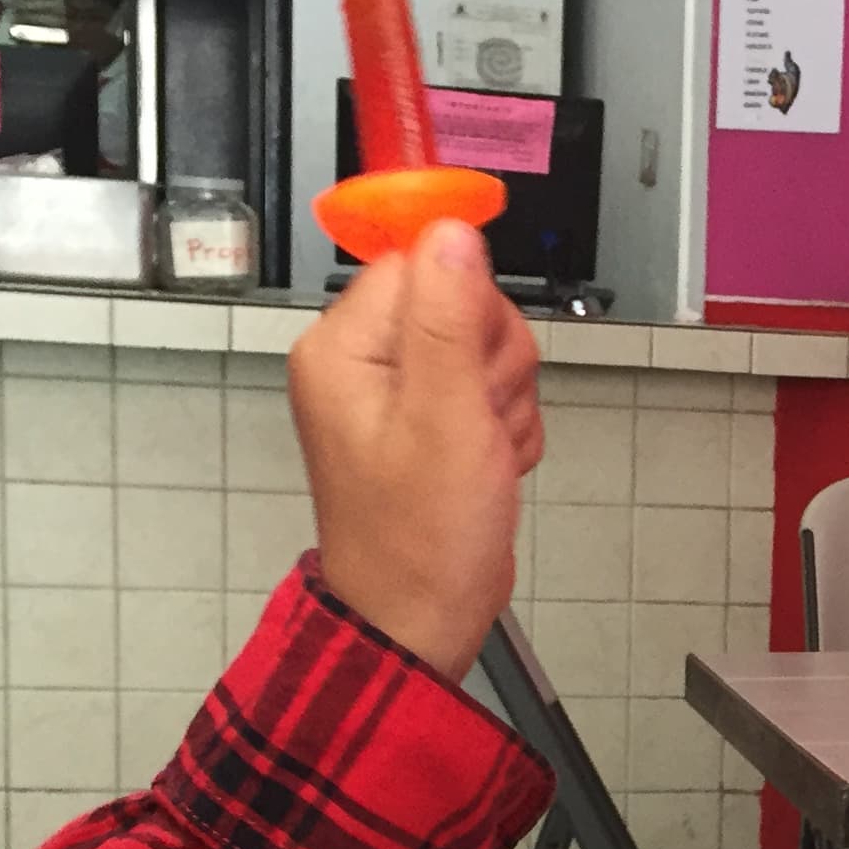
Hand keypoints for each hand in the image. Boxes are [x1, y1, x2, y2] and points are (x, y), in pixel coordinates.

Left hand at [289, 222, 543, 679]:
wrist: (422, 619)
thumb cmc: (417, 539)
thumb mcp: (444, 417)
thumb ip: (449, 315)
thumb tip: (451, 230)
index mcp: (343, 346)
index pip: (422, 262)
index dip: (469, 307)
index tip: (472, 365)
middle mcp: (365, 360)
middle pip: (464, 302)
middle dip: (493, 362)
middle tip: (475, 421)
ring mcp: (401, 391)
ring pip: (489, 348)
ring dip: (504, 401)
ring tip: (480, 452)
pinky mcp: (434, 419)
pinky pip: (493, 391)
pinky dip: (505, 428)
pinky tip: (486, 465)